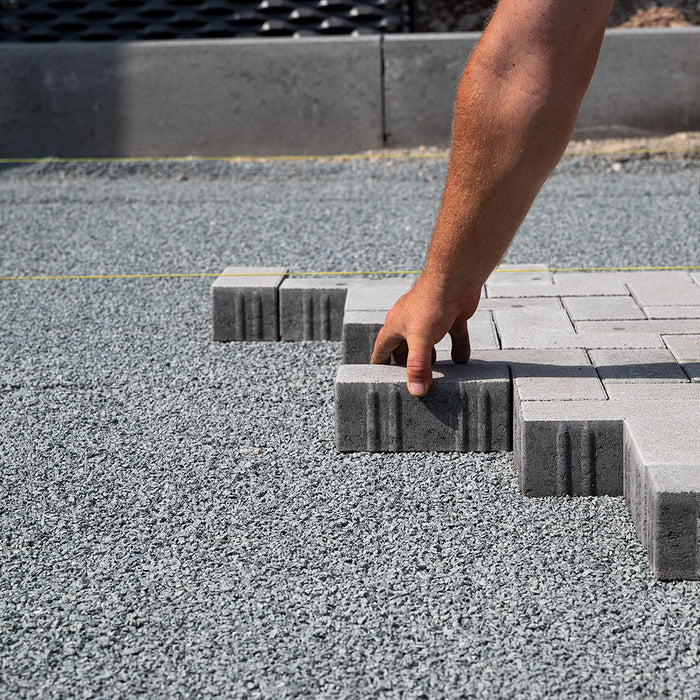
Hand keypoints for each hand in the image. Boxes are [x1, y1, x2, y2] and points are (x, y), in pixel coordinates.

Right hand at [370, 277, 480, 396]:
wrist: (456, 278)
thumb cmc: (431, 304)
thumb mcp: (420, 339)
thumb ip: (418, 366)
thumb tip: (417, 391)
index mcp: (395, 327)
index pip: (382, 351)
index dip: (380, 368)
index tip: (382, 384)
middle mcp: (410, 324)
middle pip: (404, 350)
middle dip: (408, 367)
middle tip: (413, 386)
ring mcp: (431, 320)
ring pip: (429, 345)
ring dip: (433, 360)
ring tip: (436, 378)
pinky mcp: (450, 318)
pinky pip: (453, 336)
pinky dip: (458, 349)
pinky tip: (462, 362)